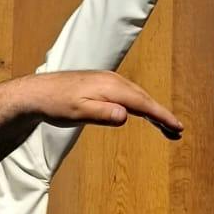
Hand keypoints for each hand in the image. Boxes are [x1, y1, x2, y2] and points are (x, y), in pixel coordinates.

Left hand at [28, 70, 182, 138]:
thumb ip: (102, 114)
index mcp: (110, 87)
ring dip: (152, 111)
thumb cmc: (55, 104)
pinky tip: (142, 114)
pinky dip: (139, 105)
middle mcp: (112, 80)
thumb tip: (126, 115)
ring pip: (137, 96)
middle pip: (144, 99)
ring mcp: (107, 81)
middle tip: (177, 132)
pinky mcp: (101, 85)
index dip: (162, 115)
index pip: (143, 103)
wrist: (36, 92)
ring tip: (165, 127)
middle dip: (161, 115)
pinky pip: (127, 95)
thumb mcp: (77, 113)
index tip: (177, 127)